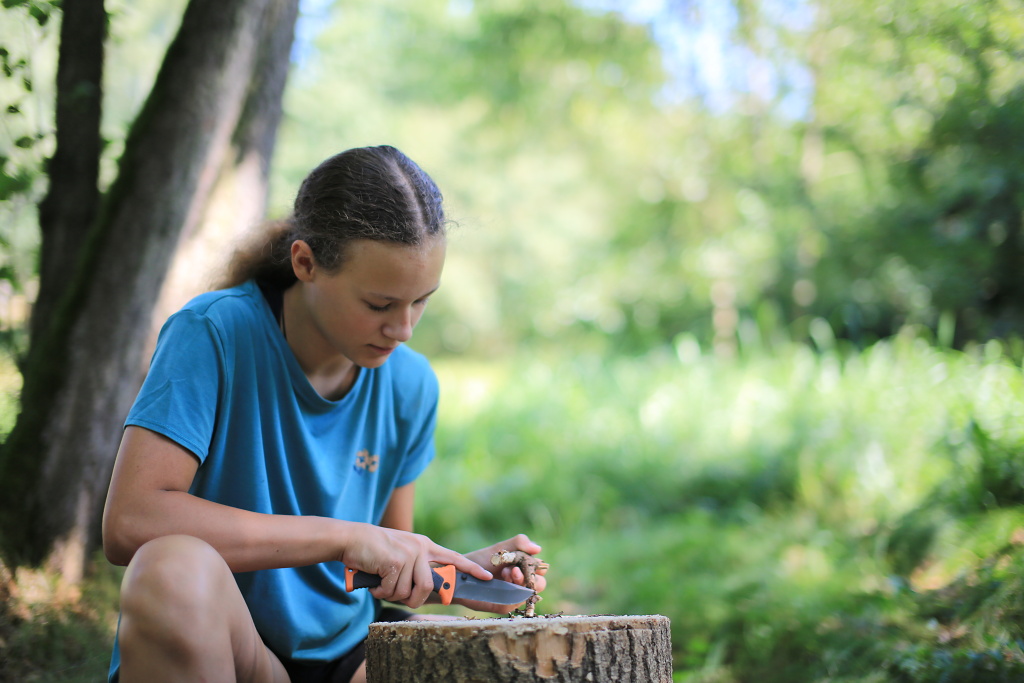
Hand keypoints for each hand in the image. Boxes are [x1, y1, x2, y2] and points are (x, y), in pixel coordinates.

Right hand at [340, 523, 490, 608]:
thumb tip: (426, 590)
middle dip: (413, 599)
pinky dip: (381, 591)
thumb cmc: (375, 551)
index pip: (453, 558)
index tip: (486, 576)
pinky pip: (393, 589)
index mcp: (424, 546)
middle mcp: (420, 548)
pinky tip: (374, 582)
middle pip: (429, 587)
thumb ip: (416, 566)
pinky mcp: (395, 561)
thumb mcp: (401, 553)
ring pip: (409, 591)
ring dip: (392, 595)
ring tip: (382, 585)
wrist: (352, 539)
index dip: (469, 568)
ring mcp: (409, 554)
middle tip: (397, 596)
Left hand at [461, 534, 547, 612]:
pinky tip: (501, 584)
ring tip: (505, 573)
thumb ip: (519, 543)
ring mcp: (514, 595)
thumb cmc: (483, 560)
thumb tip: (538, 548)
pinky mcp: (505, 606)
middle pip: (540, 583)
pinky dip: (511, 594)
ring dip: (520, 582)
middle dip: (529, 575)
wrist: (463, 572)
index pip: (540, 568)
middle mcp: (521, 583)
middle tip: (513, 569)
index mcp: (524, 568)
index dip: (535, 564)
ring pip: (530, 593)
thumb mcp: (501, 548)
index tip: (520, 558)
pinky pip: (516, 603)